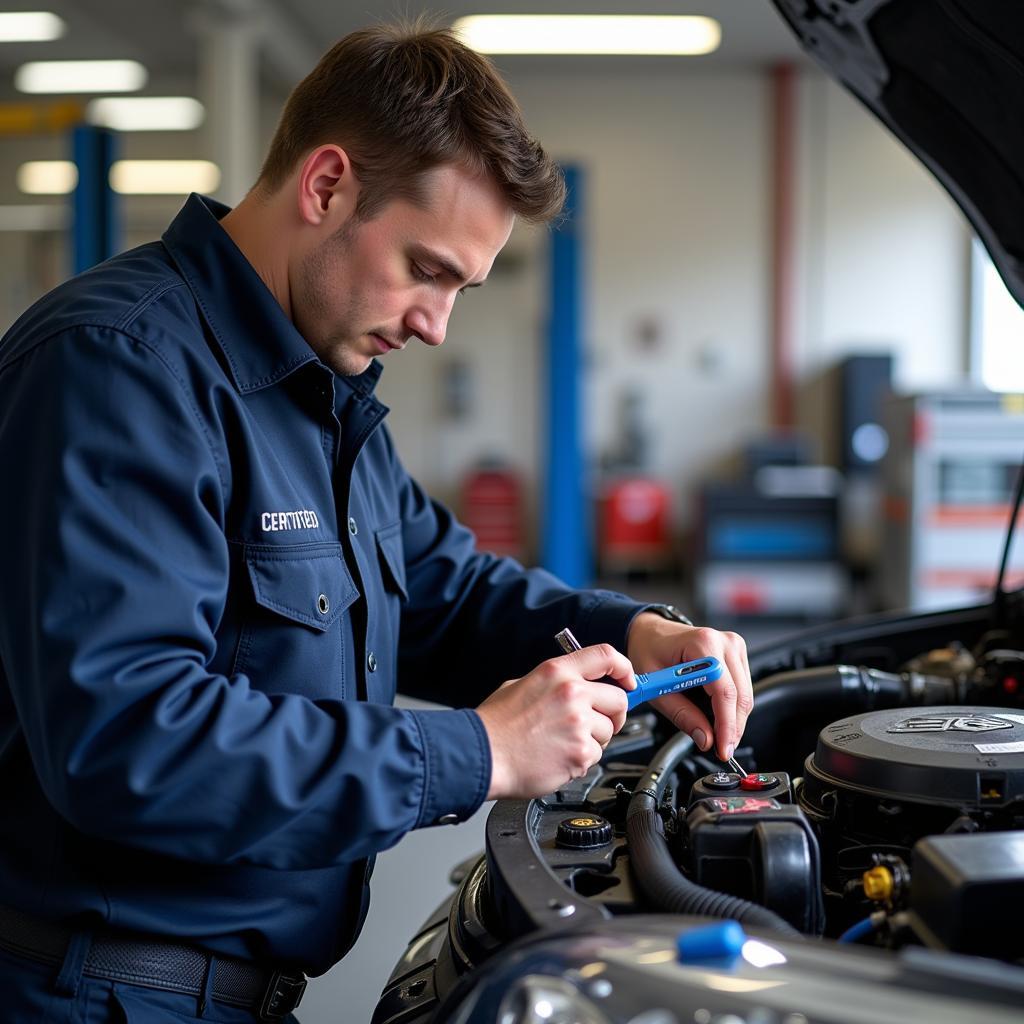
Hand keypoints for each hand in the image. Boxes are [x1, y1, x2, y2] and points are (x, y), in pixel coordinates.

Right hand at [476, 644, 633, 798]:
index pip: (606, 656)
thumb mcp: (521, 685)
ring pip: (607, 731)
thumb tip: (575, 685)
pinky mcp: (580, 753)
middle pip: (619, 699)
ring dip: (592, 740)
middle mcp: (571, 693)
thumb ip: (554, 682)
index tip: (629, 680)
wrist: (481, 755)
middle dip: (612, 714)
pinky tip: (557, 757)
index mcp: (557, 672)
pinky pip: (595, 756)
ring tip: (562, 742)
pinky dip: (580, 760)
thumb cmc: (495, 725)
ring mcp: (578, 723)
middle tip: (599, 723)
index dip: (624, 668)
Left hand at [627, 612, 752, 760]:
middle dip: (733, 728)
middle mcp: (724, 642)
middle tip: (721, 750)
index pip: (725, 692)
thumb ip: (682, 714)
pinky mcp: (737, 653)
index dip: (727, 725)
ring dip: (734, 720)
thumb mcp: (655, 686)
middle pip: (741, 696)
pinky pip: (743, 688)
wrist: (651, 632)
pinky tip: (719, 718)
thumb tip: (706, 739)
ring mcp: (734, 646)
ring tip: (718, 737)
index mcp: (703, 644)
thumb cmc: (649, 651)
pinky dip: (733, 708)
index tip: (723, 748)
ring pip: (745, 695)